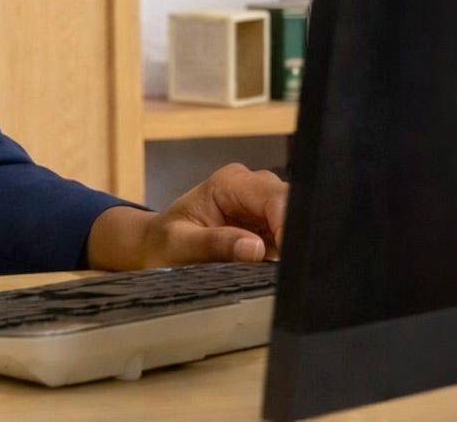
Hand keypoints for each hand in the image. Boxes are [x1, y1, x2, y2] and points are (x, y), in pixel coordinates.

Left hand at [85, 163, 287, 270]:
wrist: (156, 248)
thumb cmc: (163, 243)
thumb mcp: (180, 244)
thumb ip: (213, 243)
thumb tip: (254, 248)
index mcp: (230, 183)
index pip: (275, 197)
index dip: (288, 225)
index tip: (288, 256)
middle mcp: (252, 189)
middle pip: (294, 207)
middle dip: (296, 238)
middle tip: (290, 271)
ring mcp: (264, 209)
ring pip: (300, 224)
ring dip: (294, 250)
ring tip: (280, 274)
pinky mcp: (271, 229)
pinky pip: (293, 240)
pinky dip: (290, 257)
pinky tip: (280, 272)